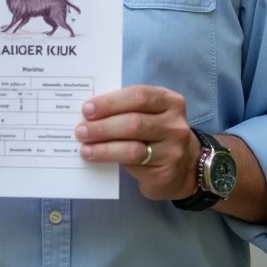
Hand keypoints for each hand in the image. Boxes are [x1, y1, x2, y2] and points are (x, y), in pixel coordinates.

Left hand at [75, 85, 198, 200]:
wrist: (185, 167)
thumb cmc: (158, 133)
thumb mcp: (151, 114)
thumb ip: (128, 108)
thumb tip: (90, 111)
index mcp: (169, 101)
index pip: (139, 95)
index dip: (110, 102)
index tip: (87, 109)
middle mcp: (174, 123)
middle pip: (134, 121)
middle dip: (103, 125)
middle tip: (81, 130)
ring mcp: (173, 148)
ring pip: (132, 146)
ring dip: (103, 146)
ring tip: (84, 146)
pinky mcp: (166, 170)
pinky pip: (134, 164)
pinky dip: (110, 158)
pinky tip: (95, 156)